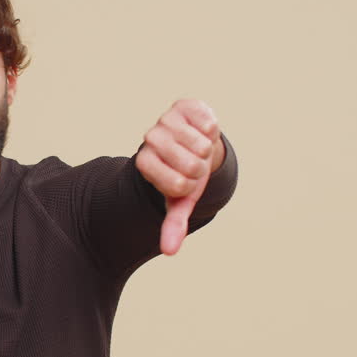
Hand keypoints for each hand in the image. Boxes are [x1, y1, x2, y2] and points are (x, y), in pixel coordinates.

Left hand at [134, 98, 224, 255]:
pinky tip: (203, 132)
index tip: (184, 179)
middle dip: (200, 168)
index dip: (189, 185)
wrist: (193, 144)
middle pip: (190, 164)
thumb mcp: (180, 200)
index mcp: (145, 163)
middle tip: (193, 163)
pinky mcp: (185, 105)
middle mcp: (151, 139)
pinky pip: (208, 123)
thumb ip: (173, 224)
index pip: (176, 184)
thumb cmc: (185, 175)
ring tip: (198, 148)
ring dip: (206, 150)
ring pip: (200, 144)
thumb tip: (169, 251)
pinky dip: (212, 131)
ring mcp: (166, 120)